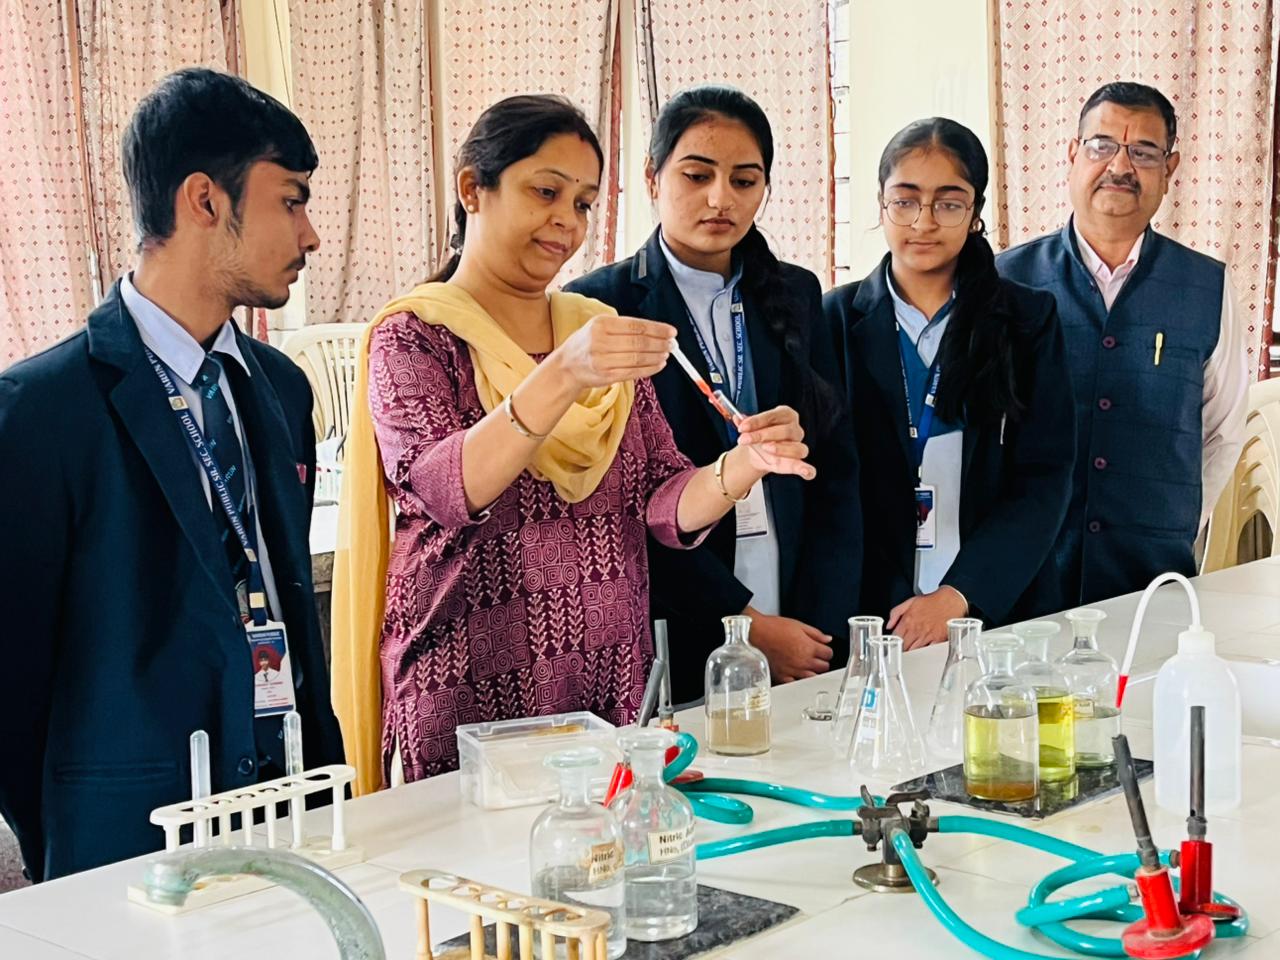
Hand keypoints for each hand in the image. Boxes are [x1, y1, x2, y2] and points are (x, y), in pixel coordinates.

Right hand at [553, 315, 675, 388]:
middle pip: (639, 342)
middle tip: (672, 344)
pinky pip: (634, 372)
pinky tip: (659, 365)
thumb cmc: (587, 344)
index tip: (671, 331)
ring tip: (667, 354)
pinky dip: (649, 369)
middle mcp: (600, 341)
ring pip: (638, 358)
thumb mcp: (599, 327)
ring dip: (657, 356)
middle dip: (660, 343)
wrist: (567, 366)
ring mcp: (603, 360)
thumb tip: (656, 331)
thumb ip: (624, 327)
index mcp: (601, 324)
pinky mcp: (606, 376)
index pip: (636, 326)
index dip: (657, 329)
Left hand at [733, 406, 814, 479]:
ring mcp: (798, 445)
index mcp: (785, 415)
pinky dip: (807, 470)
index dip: (757, 421)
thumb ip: (745, 423)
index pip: (774, 415)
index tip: (743, 426)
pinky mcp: (797, 462)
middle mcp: (794, 429)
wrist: (758, 451)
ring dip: (781, 449)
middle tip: (746, 439)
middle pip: (785, 430)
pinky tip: (805, 472)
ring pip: (797, 447)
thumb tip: (738, 419)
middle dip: (763, 435)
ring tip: (766, 448)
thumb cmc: (759, 435)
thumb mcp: (750, 427)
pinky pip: (807, 467)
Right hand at [744, 607, 832, 681]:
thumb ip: (816, 634)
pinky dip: (798, 681)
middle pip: (824, 667)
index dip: (826, 651)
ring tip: (807, 666)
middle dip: (822, 661)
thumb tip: (827, 639)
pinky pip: (796, 684)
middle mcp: (803, 661)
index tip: (822, 649)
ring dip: (813, 672)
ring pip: (813, 678)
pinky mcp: (782, 676)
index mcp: (809, 647)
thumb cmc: (773, 628)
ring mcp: (793, 670)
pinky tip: (797, 675)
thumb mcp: (798, 625)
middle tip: (816, 656)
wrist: (755, 633)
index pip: (828, 654)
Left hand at [888, 587, 968, 650]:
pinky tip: (922, 652)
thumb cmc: (931, 601)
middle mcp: (916, 629)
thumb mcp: (909, 602)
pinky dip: (924, 653)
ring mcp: (927, 635)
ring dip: (911, 653)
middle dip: (901, 649)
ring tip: (910, 653)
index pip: (895, 637)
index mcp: (908, 620)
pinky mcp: (938, 640)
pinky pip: (928, 651)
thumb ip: (895, 613)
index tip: (893, 643)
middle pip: (904, 646)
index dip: (893, 641)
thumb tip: (889, 625)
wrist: (950, 600)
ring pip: (914, 651)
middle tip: (901, 650)